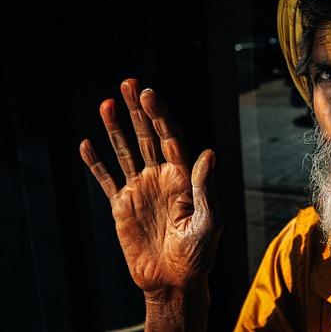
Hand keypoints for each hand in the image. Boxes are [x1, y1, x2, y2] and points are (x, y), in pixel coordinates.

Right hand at [79, 78, 220, 297]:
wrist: (174, 280)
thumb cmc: (199, 253)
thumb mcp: (209, 220)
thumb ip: (204, 186)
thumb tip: (208, 152)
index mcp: (183, 176)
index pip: (171, 137)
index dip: (160, 115)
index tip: (149, 95)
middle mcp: (162, 176)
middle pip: (147, 136)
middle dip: (139, 110)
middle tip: (129, 84)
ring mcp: (141, 188)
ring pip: (125, 151)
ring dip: (116, 128)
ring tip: (106, 103)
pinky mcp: (122, 205)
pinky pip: (106, 179)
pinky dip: (96, 163)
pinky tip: (87, 144)